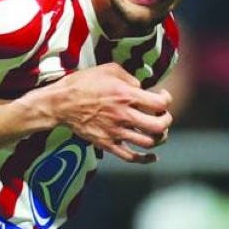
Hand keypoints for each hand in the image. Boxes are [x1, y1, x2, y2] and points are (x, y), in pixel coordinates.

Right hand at [34, 64, 172, 163]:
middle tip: (163, 116)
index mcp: (126, 95)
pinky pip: (131, 157)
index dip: (167, 99)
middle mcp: (124, 116)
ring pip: (148, 143)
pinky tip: (152, 156)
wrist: (61, 103)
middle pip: (159, 126)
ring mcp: (116, 132)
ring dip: (159, 138)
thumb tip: (140, 87)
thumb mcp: (108, 69)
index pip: (160, 104)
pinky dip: (145, 159)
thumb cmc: (82, 83)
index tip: (162, 96)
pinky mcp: (107, 144)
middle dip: (166, 120)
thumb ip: (129, 77)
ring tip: (157, 131)